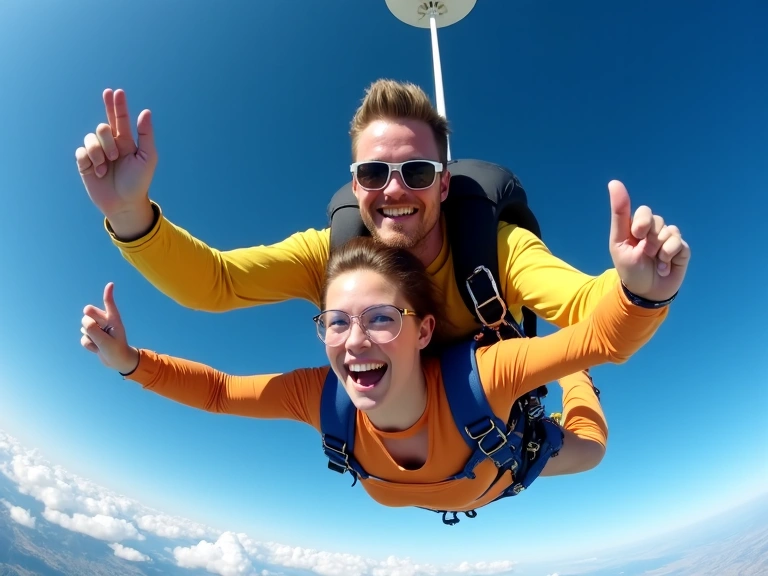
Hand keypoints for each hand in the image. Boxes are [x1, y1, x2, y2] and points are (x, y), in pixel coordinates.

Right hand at [75, 89, 157, 237]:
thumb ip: (146, 135)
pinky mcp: (85, 163)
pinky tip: (98, 171)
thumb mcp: (147, 158)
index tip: (114, 92)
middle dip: (108, 137)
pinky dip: (90, 160)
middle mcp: (109, 144)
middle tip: (116, 154)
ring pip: (91, 138)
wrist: (125, 203)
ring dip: (100, 152)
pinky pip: (81, 151)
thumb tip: (146, 112)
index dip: (116, 104)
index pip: (119, 118)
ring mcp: (96, 153)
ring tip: (107, 166)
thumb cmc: (139, 182)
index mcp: (125, 141)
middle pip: (103, 126)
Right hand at [80, 282, 138, 373]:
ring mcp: (97, 327)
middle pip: (88, 311)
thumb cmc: (116, 351)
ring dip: (90, 337)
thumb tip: (84, 321)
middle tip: (98, 332)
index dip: (108, 294)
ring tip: (102, 344)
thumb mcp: (106, 342)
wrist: (117, 362)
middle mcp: (105, 321)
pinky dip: (89, 345)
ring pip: (84, 326)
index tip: (111, 284)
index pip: (109, 304)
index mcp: (114, 319)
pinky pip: (83, 338)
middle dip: (88, 320)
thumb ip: (94, 330)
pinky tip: (97, 348)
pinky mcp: (92, 335)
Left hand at [608, 180, 690, 301]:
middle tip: (644, 253)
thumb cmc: (629, 268)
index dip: (642, 223)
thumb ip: (619, 213)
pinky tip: (664, 266)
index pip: (644, 211)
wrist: (645, 292)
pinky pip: (679, 243)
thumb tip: (614, 182)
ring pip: (669, 232)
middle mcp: (654, 230)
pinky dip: (669, 255)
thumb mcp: (619, 241)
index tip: (636, 235)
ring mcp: (669, 238)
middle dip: (649, 239)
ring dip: (659, 250)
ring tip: (654, 261)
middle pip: (657, 220)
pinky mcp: (682, 249)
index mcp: (637, 227)